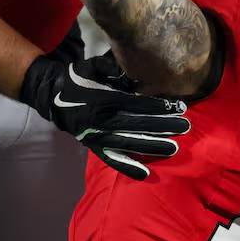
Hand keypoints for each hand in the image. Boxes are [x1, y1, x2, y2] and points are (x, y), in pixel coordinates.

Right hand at [19, 54, 189, 179]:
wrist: (53, 95)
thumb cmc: (79, 77)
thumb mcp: (94, 66)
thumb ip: (114, 68)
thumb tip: (135, 73)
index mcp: (105, 99)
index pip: (138, 105)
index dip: (160, 106)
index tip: (180, 107)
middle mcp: (102, 120)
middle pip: (138, 125)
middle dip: (164, 126)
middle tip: (186, 127)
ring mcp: (97, 135)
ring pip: (129, 143)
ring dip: (152, 146)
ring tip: (174, 148)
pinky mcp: (93, 146)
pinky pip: (111, 159)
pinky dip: (127, 167)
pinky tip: (145, 174)